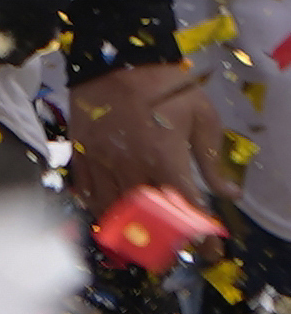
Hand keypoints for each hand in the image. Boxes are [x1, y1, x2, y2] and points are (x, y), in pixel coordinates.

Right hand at [68, 62, 230, 233]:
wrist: (115, 58)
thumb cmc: (165, 85)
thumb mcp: (201, 116)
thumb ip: (213, 159)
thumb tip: (230, 194)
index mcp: (165, 158)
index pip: (185, 208)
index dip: (200, 236)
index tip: (211, 250)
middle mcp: (131, 167)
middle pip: (145, 219)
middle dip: (162, 243)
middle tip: (173, 256)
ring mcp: (102, 162)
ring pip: (113, 211)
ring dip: (127, 233)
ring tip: (139, 247)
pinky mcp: (82, 154)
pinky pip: (87, 192)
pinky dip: (98, 210)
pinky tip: (108, 219)